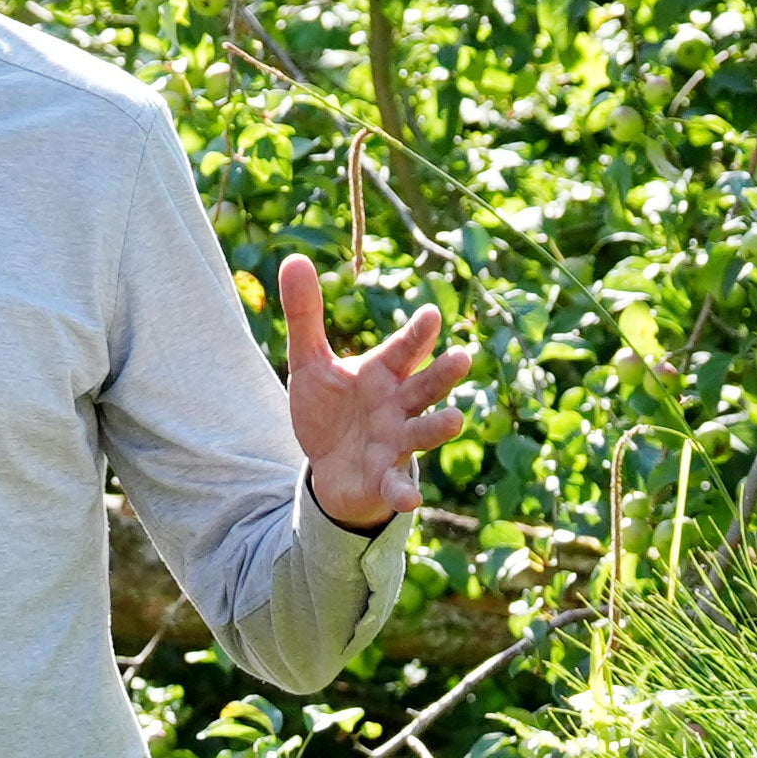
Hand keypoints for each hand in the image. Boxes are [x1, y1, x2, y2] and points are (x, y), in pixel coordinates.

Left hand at [277, 257, 476, 535]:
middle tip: (462, 357)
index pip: (404, 349)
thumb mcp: (310, 362)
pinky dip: (404, 492)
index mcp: (384, 373)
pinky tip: (410, 500)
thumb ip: (305, 315)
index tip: (430, 315)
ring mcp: (396, 442)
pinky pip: (397, 485)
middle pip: (425, 386)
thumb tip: (294, 257)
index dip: (417, 334)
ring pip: (423, 432)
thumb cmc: (330, 409)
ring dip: (439, 427)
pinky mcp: (385, 478)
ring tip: (456, 419)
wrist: (329, 467)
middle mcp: (399, 405)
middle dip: (443, 374)